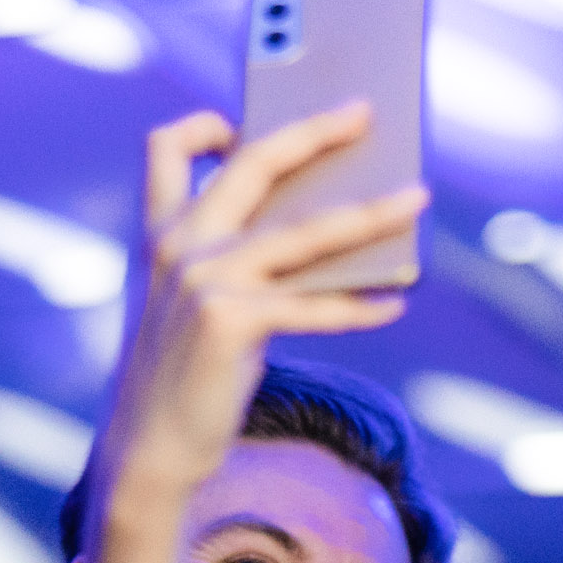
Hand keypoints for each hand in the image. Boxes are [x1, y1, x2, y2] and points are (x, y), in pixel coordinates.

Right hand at [97, 107, 426, 507]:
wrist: (148, 450)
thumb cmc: (182, 378)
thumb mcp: (191, 306)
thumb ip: (231, 262)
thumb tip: (327, 235)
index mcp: (160, 235)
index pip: (165, 146)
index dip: (205, 123)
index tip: (242, 124)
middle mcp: (180, 246)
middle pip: (254, 162)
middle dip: (314, 130)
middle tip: (364, 112)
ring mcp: (205, 281)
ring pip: (306, 232)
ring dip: (371, 213)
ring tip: (415, 200)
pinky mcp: (232, 322)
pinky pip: (316, 306)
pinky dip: (361, 306)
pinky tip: (394, 303)